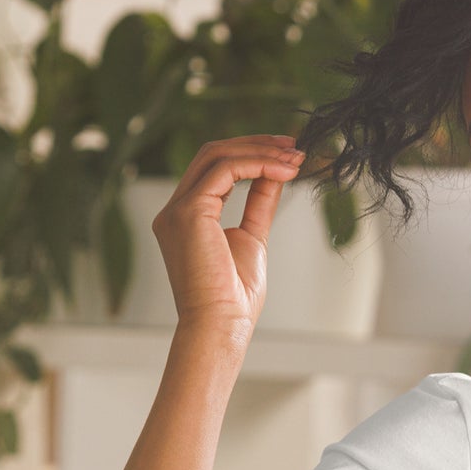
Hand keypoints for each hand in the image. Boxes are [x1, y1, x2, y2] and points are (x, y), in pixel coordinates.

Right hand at [150, 133, 306, 334]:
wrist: (221, 325)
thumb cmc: (234, 297)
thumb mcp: (252, 238)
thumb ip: (258, 204)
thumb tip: (276, 174)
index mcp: (186, 217)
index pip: (215, 169)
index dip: (252, 155)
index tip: (287, 154)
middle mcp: (175, 209)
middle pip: (213, 155)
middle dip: (256, 145)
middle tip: (294, 145)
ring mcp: (177, 209)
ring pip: (217, 156)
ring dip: (261, 151)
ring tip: (295, 156)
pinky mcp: (188, 212)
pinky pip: (224, 170)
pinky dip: (257, 165)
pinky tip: (284, 170)